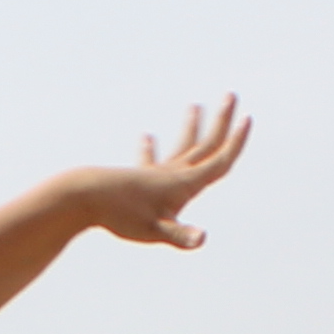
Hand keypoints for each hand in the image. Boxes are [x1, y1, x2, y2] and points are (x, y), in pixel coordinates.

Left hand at [75, 97, 249, 249]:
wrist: (86, 197)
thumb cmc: (122, 214)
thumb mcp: (156, 229)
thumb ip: (181, 236)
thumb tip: (201, 238)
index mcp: (185, 183)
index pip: (219, 161)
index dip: (236, 142)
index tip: (247, 117)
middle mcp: (174, 174)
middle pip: (205, 145)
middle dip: (221, 121)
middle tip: (230, 95)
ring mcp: (157, 175)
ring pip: (182, 147)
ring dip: (191, 127)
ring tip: (194, 106)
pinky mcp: (139, 179)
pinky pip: (151, 160)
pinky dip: (150, 149)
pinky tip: (145, 137)